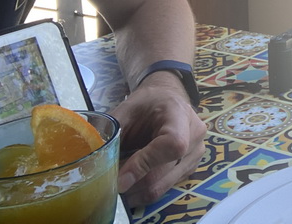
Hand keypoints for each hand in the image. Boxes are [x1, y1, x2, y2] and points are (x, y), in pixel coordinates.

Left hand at [110, 72, 205, 206]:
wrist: (166, 99)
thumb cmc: (146, 103)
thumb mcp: (126, 110)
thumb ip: (113, 134)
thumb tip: (94, 163)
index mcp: (180, 115)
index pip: (172, 145)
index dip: (144, 164)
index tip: (119, 178)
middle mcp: (195, 135)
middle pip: (164, 172)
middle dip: (132, 183)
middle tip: (108, 185)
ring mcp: (196, 154)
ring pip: (163, 186)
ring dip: (136, 191)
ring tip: (117, 183)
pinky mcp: (190, 168)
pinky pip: (165, 188)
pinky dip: (144, 190)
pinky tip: (132, 181)